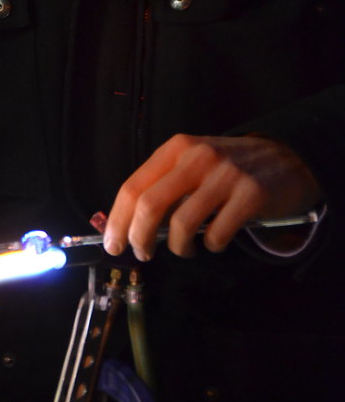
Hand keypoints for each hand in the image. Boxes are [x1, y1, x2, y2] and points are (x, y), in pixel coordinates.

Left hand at [103, 133, 321, 260]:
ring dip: (178, 247)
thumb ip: (166, 185)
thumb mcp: (194, 162)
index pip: (133, 186)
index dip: (118, 220)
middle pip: (150, 205)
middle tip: (142, 254)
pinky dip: (211, 245)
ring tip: (185, 248)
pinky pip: (217, 235)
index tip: (113, 244)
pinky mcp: (251, 194)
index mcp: (176, 148)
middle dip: (138, 238)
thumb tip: (130, 224)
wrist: (288, 157)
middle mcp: (197, 157)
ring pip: (182, 224)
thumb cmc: (231, 167)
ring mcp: (225, 174)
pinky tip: (215, 240)